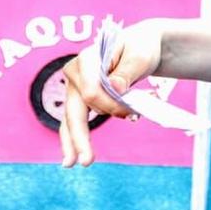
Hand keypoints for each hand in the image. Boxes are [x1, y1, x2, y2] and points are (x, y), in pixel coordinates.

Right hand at [58, 21, 163, 167]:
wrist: (139, 46)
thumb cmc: (140, 48)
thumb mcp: (140, 55)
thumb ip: (127, 71)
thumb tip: (114, 87)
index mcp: (87, 59)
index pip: (91, 92)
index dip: (110, 107)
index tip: (133, 114)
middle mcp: (75, 73)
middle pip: (74, 109)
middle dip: (80, 136)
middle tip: (86, 161)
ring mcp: (75, 87)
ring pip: (71, 119)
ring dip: (77, 141)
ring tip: (78, 163)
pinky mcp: (80, 98)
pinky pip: (75, 120)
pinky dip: (78, 137)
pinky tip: (74, 155)